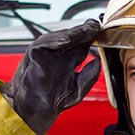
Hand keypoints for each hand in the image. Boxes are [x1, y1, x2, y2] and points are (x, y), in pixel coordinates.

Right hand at [2, 19, 100, 134]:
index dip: (91, 37)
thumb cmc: (54, 101)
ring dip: (72, 34)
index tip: (101, 31)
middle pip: (73, 38)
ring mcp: (46, 53)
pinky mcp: (33, 54)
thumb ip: (89, 76)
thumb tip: (98, 61)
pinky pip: (43, 44)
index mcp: (70, 60)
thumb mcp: (78, 89)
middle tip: (94, 24)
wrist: (36, 110)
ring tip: (83, 31)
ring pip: (59, 37)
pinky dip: (54, 41)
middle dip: (84, 31)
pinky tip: (66, 40)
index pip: (82, 44)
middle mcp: (59, 54)